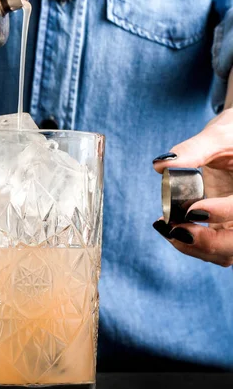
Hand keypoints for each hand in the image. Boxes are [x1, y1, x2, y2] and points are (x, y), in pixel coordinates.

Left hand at [152, 108, 232, 266]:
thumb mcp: (219, 136)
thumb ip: (193, 149)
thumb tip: (161, 165)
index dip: (219, 213)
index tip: (191, 210)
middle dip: (205, 243)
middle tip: (173, 229)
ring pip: (224, 253)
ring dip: (193, 246)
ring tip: (165, 227)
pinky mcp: (226, 226)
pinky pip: (213, 246)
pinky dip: (191, 242)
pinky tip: (168, 228)